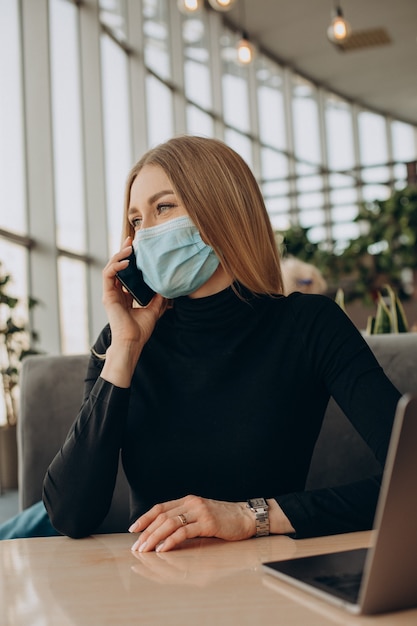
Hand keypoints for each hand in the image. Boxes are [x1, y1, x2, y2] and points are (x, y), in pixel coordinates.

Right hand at [100, 237, 165, 386]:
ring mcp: (111, 293)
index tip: (138, 248)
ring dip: (119, 256)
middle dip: (123, 252)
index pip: (126, 272)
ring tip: (129, 248)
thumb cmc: (141, 329)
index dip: (130, 259)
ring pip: (111, 268)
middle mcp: (117, 292)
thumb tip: (167, 285)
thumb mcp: (154, 309)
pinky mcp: (108, 296)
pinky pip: (108, 275)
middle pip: (117, 266)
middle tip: (131, 240)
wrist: (133, 341)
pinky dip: (116, 266)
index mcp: (125, 295)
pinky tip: (126, 262)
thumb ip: (158, 297)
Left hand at [129, 495, 255, 552]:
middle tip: (137, 547)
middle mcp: (191, 503)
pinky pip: (184, 531)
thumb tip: (163, 535)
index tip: (134, 529)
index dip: (145, 518)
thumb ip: (185, 520)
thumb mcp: (201, 515)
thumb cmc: (224, 520)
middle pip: (162, 517)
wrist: (246, 517)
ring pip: (170, 523)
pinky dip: (171, 540)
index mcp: (187, 500)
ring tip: (145, 550)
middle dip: (146, 533)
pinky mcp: (208, 523)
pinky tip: (163, 549)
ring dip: (154, 538)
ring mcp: (200, 512)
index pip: (160, 507)